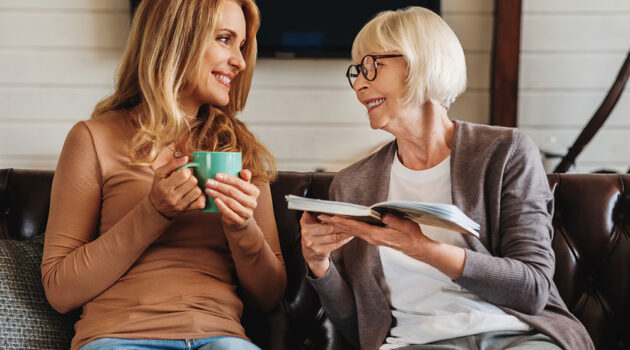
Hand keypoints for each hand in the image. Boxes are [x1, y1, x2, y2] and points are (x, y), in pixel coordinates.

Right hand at [149, 156, 205, 218]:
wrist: (156, 207)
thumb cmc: (159, 187)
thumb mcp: (160, 174)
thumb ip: (172, 164)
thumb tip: (186, 158)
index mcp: (164, 187)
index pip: (184, 175)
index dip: (186, 171)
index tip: (182, 173)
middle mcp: (172, 197)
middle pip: (193, 182)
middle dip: (191, 178)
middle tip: (186, 180)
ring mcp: (180, 205)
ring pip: (198, 191)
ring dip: (196, 187)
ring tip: (190, 187)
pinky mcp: (187, 211)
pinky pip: (200, 203)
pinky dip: (201, 197)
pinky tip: (195, 194)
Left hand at [205, 169, 259, 228]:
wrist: (239, 217)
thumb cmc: (239, 197)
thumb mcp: (243, 186)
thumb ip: (245, 177)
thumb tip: (244, 172)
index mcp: (254, 192)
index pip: (240, 183)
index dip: (228, 179)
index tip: (216, 175)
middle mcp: (253, 203)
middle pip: (234, 192)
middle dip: (219, 186)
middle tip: (208, 182)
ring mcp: (247, 213)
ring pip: (230, 202)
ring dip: (218, 195)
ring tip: (208, 190)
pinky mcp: (239, 221)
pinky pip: (229, 213)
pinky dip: (221, 206)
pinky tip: (215, 200)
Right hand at [300, 212, 353, 277]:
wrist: (310, 254)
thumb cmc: (312, 234)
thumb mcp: (309, 221)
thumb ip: (314, 212)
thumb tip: (320, 201)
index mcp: (305, 224)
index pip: (322, 218)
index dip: (334, 216)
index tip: (343, 214)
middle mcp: (307, 234)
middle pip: (330, 228)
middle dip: (343, 225)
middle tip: (352, 221)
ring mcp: (313, 244)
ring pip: (334, 237)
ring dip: (346, 232)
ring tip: (354, 228)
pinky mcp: (320, 252)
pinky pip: (335, 244)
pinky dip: (344, 240)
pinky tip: (350, 236)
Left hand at [324, 214, 466, 278]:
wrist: (417, 248)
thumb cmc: (412, 236)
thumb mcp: (405, 225)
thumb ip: (393, 220)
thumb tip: (382, 214)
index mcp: (376, 235)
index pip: (356, 227)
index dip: (343, 222)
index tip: (331, 217)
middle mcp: (371, 238)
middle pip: (349, 229)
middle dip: (334, 223)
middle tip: (321, 216)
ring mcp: (372, 239)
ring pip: (352, 231)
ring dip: (339, 224)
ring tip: (327, 218)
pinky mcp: (374, 237)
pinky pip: (357, 232)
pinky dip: (348, 227)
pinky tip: (342, 223)